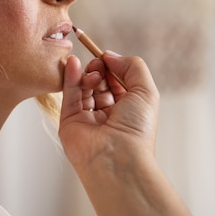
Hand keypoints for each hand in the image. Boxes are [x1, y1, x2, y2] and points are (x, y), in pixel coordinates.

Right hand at [59, 51, 159, 170]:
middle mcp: (108, 114)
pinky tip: (72, 62)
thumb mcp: (146, 90)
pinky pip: (69, 94)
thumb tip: (110, 56)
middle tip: (99, 65)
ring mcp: (88, 118)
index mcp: (128, 109)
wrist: (117, 159)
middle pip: (100, 82)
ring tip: (93, 73)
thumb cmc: (137, 129)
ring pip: (84, 87)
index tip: (108, 57)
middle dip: (100, 69)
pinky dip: (70, 76)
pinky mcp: (70, 121)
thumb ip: (132, 66)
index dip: (113, 67)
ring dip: (88, 74)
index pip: (117, 81)